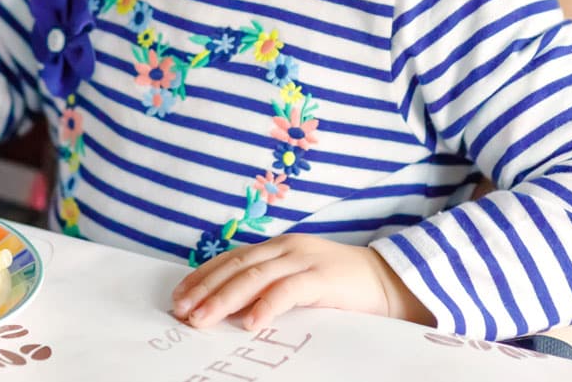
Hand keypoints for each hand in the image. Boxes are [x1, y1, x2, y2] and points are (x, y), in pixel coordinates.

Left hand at [170, 235, 432, 331]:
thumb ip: (269, 287)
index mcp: (276, 248)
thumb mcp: (298, 281)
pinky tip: (250, 323)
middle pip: (235, 267)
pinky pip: (288, 291)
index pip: (230, 259)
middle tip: (182, 312)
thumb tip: (231, 309)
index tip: (179, 297)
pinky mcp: (323, 278)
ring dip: (224, 300)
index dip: (202, 277)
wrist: (392, 280)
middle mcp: (285, 248)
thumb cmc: (341, 287)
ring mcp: (304, 260)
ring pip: (254, 277)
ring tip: (203, 319)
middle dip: (205, 290)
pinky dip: (266, 306)